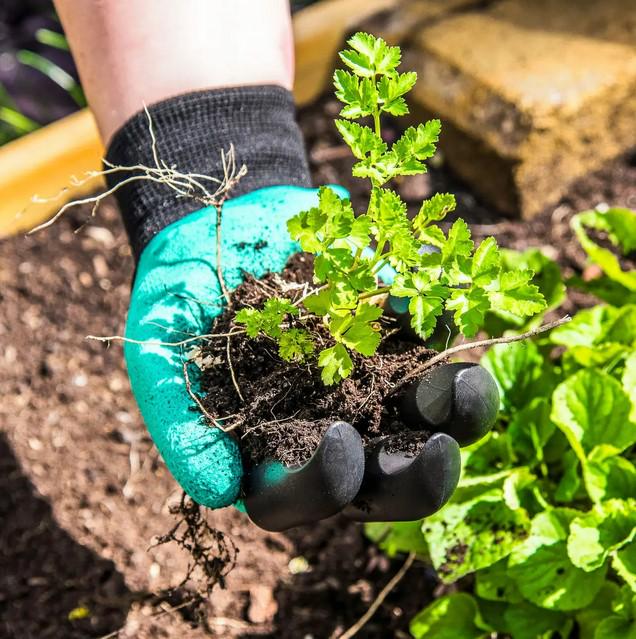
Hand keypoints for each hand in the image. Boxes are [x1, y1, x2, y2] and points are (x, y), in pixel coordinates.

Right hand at [125, 184, 499, 530]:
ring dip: (456, 414)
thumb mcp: (162, 356)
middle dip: (416, 477)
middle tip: (437, 451)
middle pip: (383, 481)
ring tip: (464, 386)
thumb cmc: (182, 300)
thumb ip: (181, 425)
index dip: (322, 486)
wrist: (220, 226)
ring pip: (427, 421)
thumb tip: (219, 491)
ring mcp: (371, 382)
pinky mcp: (395, 332)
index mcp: (270, 449)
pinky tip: (448, 312)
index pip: (299, 499)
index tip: (337, 443)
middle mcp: (330, 427)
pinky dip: (445, 332)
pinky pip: (434, 343)